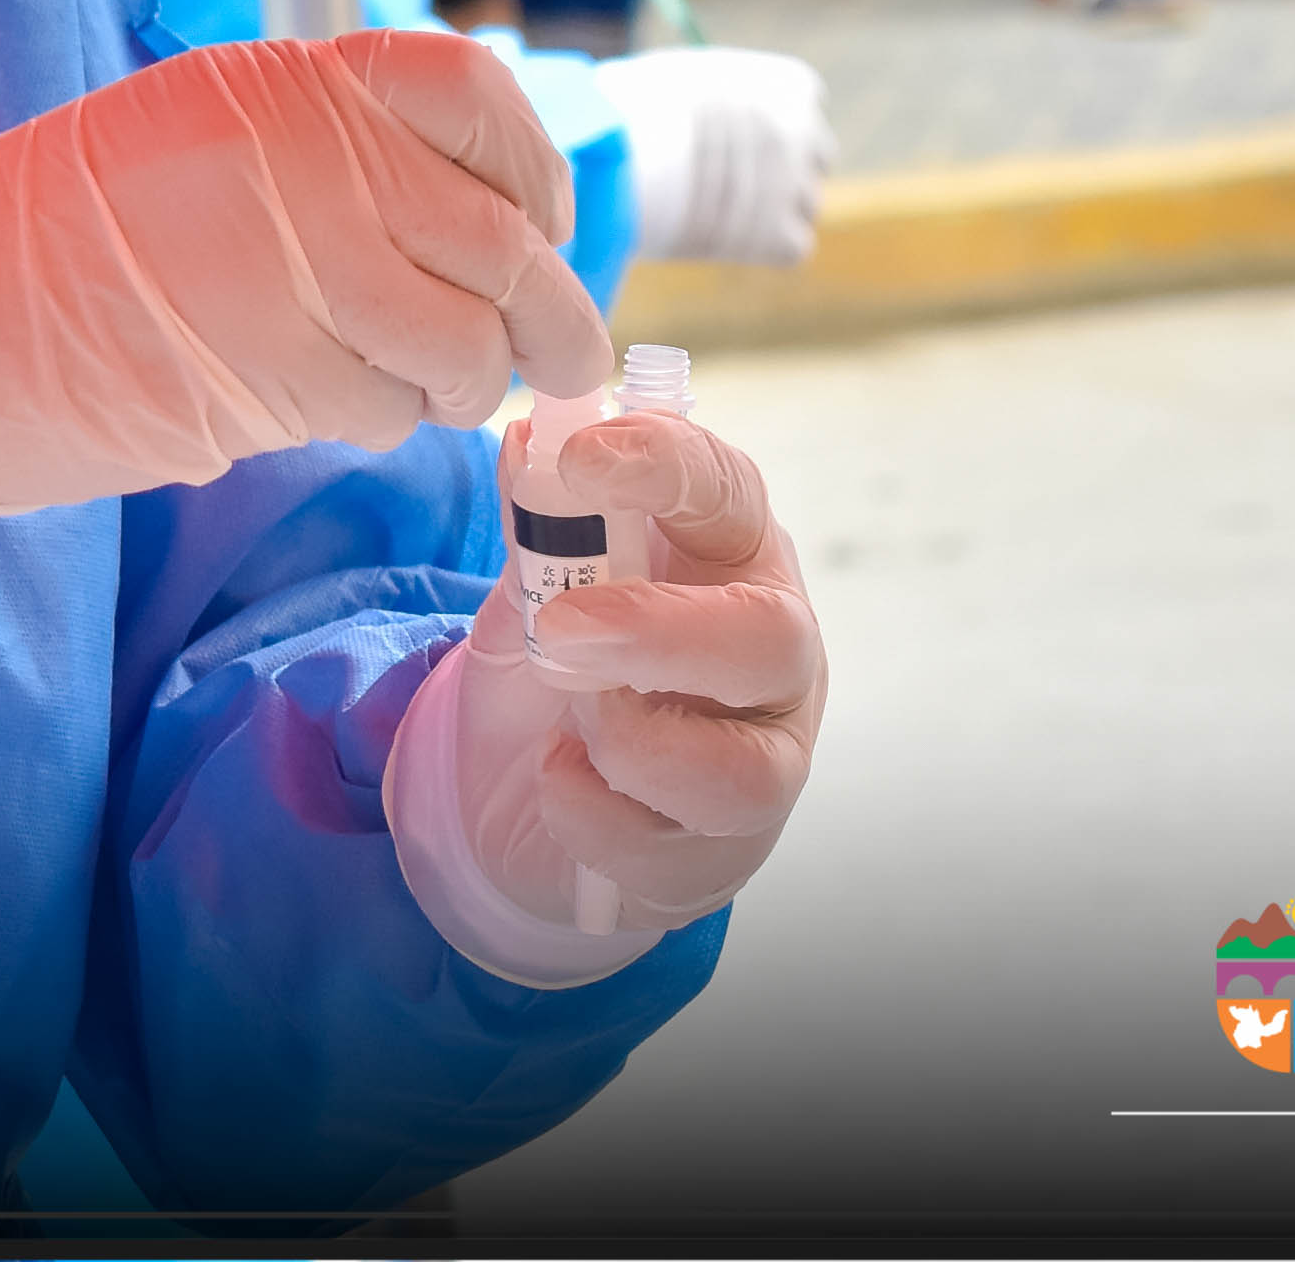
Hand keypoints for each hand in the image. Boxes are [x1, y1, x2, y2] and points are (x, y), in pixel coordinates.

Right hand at [0, 34, 599, 637]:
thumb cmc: (47, 247)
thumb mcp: (190, 144)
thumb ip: (322, 155)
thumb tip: (466, 212)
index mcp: (279, 83)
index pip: (474, 98)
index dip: (534, 172)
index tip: (540, 229)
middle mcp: (301, 155)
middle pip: (495, 238)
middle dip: (552, 318)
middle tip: (564, 362)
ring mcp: (291, 262)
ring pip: (463, 340)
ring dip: (469, 386)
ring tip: (427, 396)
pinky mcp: (273, 371)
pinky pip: (387, 407)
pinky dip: (385, 423)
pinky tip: (335, 414)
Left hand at [385, 407, 823, 983]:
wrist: (520, 791)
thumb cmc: (562, 659)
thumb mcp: (533, 585)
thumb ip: (535, 525)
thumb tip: (527, 443)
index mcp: (731, 557)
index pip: (729, 491)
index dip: (665, 463)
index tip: (581, 453)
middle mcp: (773, 655)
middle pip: (770, 636)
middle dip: (656, 630)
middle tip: (559, 627)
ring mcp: (764, 758)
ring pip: (744, 769)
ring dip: (629, 740)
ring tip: (568, 719)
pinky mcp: (724, 850)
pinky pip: (668, 847)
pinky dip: (587, 811)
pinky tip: (559, 779)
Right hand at [606, 46, 833, 263]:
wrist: (626, 153)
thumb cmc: (636, 106)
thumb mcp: (685, 77)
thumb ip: (718, 94)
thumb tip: (707, 109)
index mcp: (789, 84)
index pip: (805, 107)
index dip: (772, 127)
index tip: (738, 139)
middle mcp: (805, 132)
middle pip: (815, 158)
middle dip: (782, 170)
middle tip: (731, 180)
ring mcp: (798, 186)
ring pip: (804, 204)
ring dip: (770, 209)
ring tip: (712, 208)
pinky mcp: (783, 238)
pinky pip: (791, 246)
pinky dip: (762, 247)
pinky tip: (720, 234)